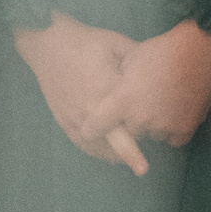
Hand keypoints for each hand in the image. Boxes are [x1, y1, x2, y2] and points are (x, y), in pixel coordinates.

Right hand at [14, 15, 150, 175]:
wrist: (49, 46)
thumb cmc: (87, 43)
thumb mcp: (117, 45)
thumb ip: (139, 62)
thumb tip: (161, 74)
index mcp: (107, 91)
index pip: (123, 126)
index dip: (133, 149)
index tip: (143, 168)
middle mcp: (90, 110)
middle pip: (111, 144)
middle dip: (127, 155)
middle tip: (142, 166)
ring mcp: (75, 119)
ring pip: (98, 148)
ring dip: (115, 153)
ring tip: (131, 156)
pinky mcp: (65, 123)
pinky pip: (84, 145)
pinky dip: (99, 152)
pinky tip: (112, 153)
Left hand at [96, 19, 210, 150]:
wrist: (202, 51)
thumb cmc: (164, 49)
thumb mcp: (133, 56)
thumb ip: (117, 78)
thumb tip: (108, 88)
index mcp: (122, 100)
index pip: (94, 128)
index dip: (92, 127)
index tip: (91, 127)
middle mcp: (139, 118)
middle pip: (127, 130)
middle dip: (132, 118)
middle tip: (143, 97)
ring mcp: (162, 126)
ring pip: (151, 133)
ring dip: (154, 122)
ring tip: (163, 98)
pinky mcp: (182, 129)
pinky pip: (171, 138)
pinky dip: (173, 129)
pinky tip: (175, 111)